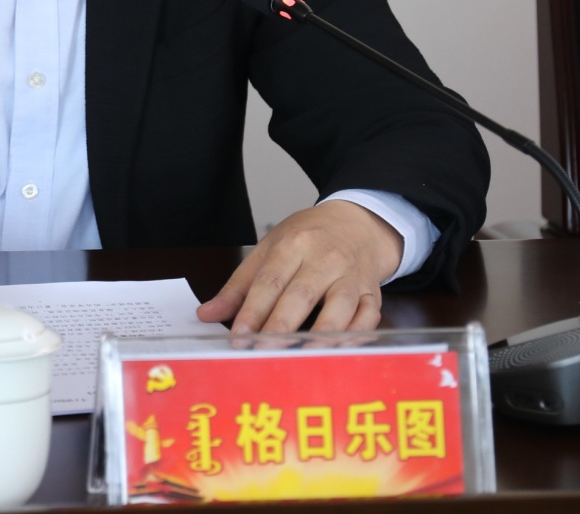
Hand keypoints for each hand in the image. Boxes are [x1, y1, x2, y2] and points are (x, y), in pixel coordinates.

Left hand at [196, 201, 402, 332]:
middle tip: (262, 351)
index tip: (238, 336)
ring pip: (339, 307)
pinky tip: (337, 352)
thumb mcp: (269, 249)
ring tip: (301, 357)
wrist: (357, 223)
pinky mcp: (373, 293)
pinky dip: (355, 336)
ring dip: (320, 334)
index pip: (270, 280)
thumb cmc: (307, 239)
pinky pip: (368, 317)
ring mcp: (352, 276)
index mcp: (294, 244)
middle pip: (302, 294)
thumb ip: (239, 286)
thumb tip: (207, 314)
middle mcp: (325, 258)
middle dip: (281, 325)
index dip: (253, 310)